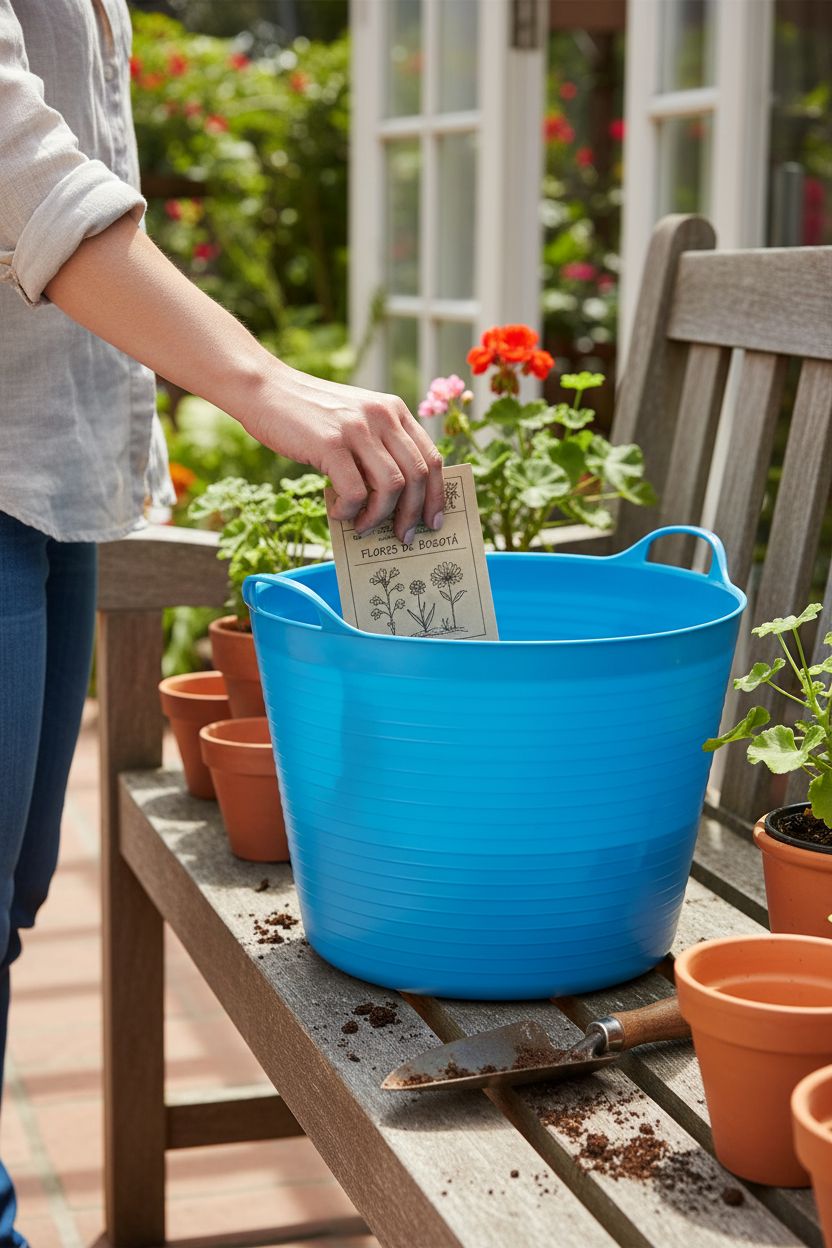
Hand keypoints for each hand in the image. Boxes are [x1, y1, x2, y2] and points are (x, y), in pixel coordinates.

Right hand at [244, 362, 444, 541]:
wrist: (266, 389)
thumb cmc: (309, 415)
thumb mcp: (355, 419)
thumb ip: (378, 447)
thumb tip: (395, 499)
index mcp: (394, 410)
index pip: (431, 457)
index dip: (437, 495)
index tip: (432, 520)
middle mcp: (382, 416)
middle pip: (417, 475)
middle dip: (413, 513)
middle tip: (403, 536)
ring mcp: (357, 428)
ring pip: (391, 486)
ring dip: (380, 516)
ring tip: (363, 526)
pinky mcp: (331, 443)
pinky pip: (355, 491)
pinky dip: (350, 511)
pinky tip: (338, 512)